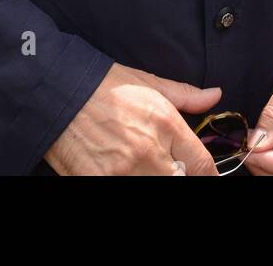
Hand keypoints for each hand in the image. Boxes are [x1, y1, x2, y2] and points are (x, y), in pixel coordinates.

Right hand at [44, 62, 221, 175]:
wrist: (58, 92)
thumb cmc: (104, 86)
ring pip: (157, 187)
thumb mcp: (148, 82)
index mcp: (165, 124)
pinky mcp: (98, 183)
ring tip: (148, 167)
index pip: (202, 165)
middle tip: (171, 167)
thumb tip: (215, 95)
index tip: (206, 175)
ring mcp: (123, 172)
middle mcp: (149, 151)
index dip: (208, 174)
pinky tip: (125, 172)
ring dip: (156, 178)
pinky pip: (124, 191)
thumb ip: (185, 95)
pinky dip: (129, 183)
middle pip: (182, 181)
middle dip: (181, 175)